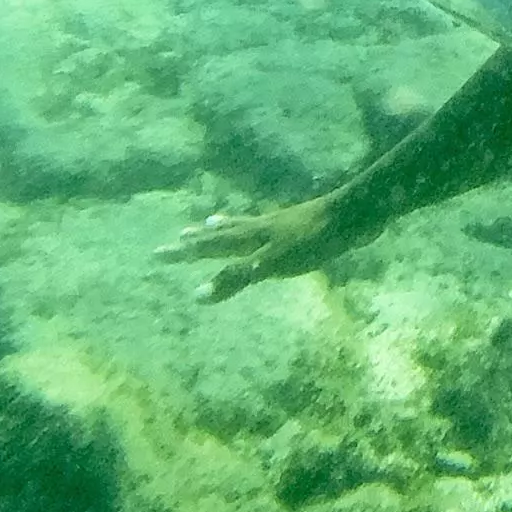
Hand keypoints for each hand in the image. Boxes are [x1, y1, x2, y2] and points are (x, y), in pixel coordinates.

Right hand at [159, 194, 344, 299]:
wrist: (354, 216)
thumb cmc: (313, 242)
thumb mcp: (271, 264)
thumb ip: (236, 279)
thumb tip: (197, 295)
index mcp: (250, 237)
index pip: (208, 247)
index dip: (183, 253)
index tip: (157, 254)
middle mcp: (260, 228)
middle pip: (222, 234)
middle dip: (197, 240)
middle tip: (176, 237)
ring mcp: (280, 226)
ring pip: (244, 227)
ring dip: (224, 229)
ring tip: (208, 223)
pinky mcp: (300, 228)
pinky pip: (266, 229)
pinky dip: (255, 229)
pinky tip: (264, 229)